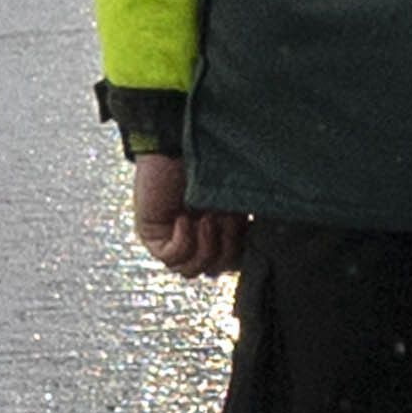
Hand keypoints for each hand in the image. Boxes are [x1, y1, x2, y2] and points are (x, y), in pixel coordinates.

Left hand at [129, 151, 242, 281]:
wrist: (177, 143)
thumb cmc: (209, 161)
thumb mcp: (236, 198)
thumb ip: (246, 224)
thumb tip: (258, 246)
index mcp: (218, 229)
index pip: (232, 261)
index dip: (241, 250)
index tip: (245, 227)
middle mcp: (196, 236)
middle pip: (215, 269)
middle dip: (225, 246)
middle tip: (225, 218)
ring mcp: (173, 238)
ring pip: (192, 270)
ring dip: (205, 246)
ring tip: (206, 218)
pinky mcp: (153, 236)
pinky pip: (172, 257)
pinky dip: (183, 240)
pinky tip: (184, 218)